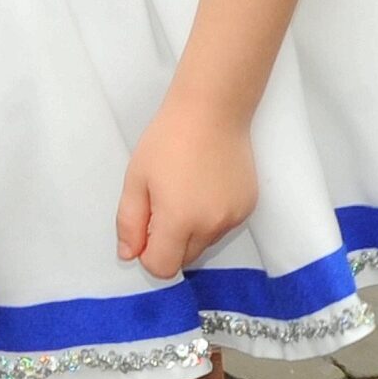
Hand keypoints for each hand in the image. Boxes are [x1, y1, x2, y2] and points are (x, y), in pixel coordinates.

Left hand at [116, 97, 258, 281]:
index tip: (145, 229)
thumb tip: (130, 255)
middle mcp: (211, 225)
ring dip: (191, 232)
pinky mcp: (248, 206)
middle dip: (170, 244)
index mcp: (180, 220)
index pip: (163, 268)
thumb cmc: (168, 140)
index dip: (147, 255)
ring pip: (205, 244)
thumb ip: (129, 223)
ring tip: (187, 192)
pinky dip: (211, 218)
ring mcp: (234, 216)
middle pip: (185, 259)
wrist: (213, 110)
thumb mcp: (135, 180)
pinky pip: (223, 227)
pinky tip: (206, 188)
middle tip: (163, 205)